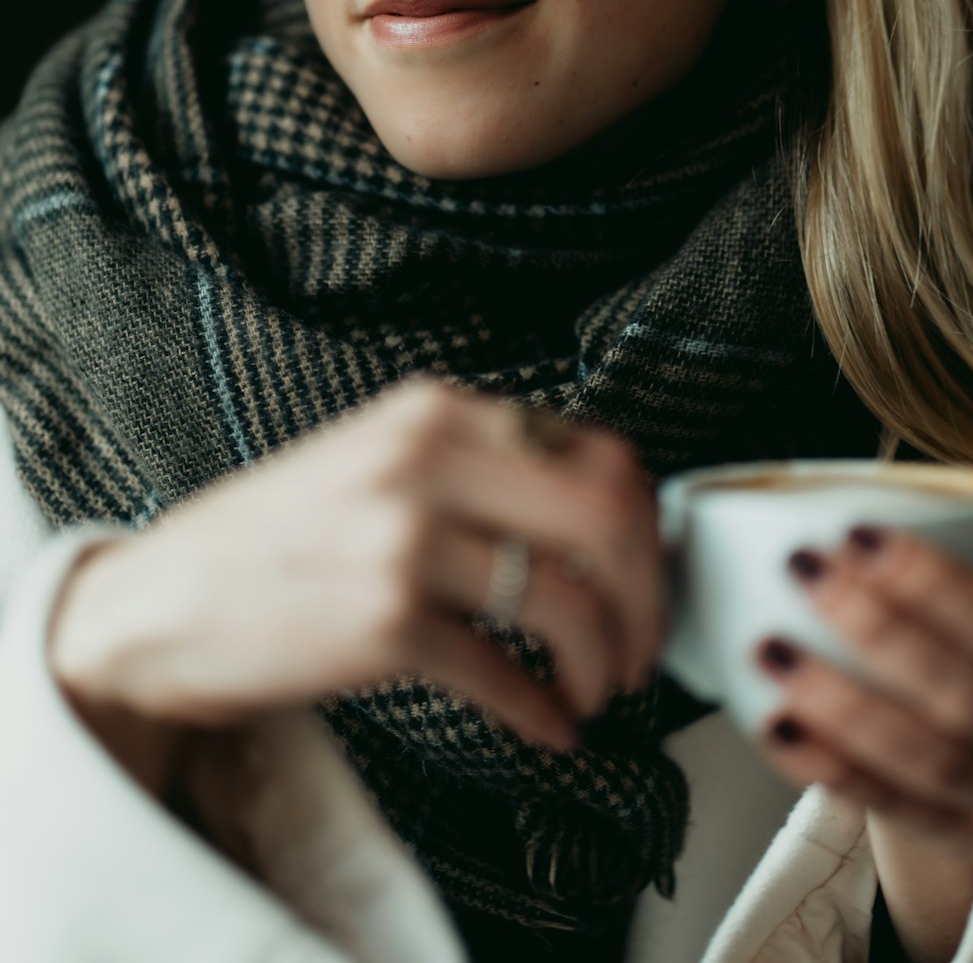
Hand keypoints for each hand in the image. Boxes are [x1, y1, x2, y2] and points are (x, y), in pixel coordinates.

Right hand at [49, 380, 664, 754]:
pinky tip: (549, 726)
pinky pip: (503, 673)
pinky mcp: (380, 623)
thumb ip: (477, 467)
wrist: (159, 599)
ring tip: (597, 689)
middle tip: (644, 643)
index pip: (598, 451)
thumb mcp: (378, 457)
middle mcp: (425, 461)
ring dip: (604, 663)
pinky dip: (543, 711)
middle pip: (604, 517)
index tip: (649, 570)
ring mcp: (402, 539)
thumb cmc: (277, 535)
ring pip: (566, 602)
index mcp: (436, 411)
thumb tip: (597, 520)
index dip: (646, 523)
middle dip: (646, 595)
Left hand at [755, 525, 972, 861]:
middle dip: (876, 629)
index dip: (930, 583)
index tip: (857, 533)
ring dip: (840, 703)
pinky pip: (899, 809)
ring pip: (928, 761)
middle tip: (800, 568)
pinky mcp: (970, 832)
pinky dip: (833, 768)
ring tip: (769, 646)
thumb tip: (897, 500)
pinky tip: (777, 723)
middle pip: (965, 697)